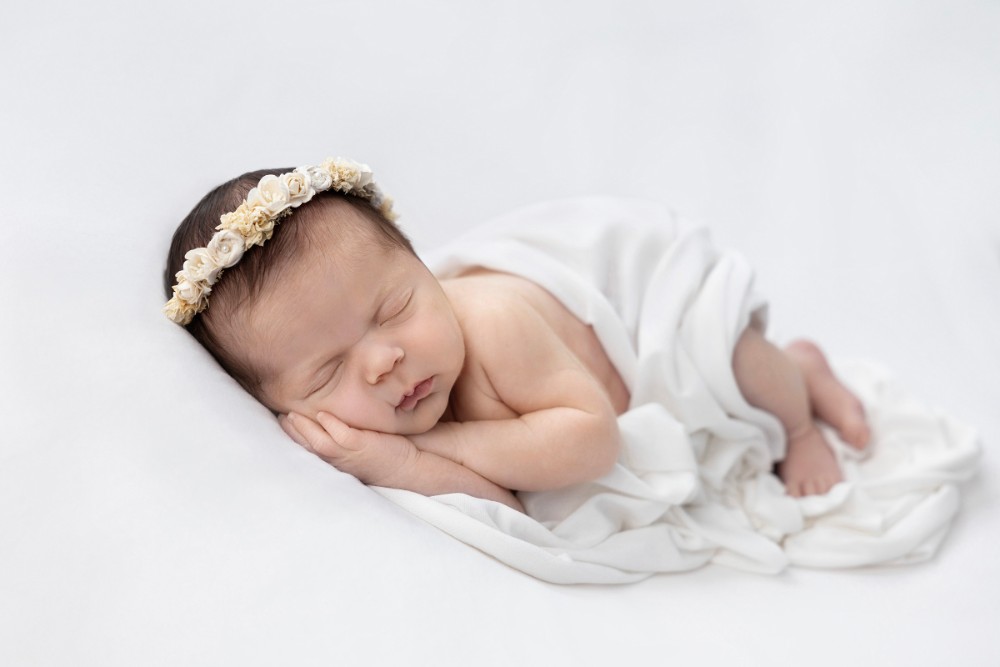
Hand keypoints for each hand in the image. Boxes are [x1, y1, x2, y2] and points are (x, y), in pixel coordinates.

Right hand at [279, 411, 417, 486]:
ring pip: (319, 442)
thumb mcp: (356, 451)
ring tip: (291, 415)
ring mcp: (349, 455)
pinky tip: (322, 414)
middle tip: (278, 417)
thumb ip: (342, 440)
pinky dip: (331, 425)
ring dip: (304, 429)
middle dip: (291, 433)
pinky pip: (342, 435)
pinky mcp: (363, 446)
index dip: (292, 439)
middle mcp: (338, 461)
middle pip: (307, 447)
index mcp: (335, 463)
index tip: (280, 424)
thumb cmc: (382, 456)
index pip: (308, 451)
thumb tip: (327, 421)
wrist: (409, 467)